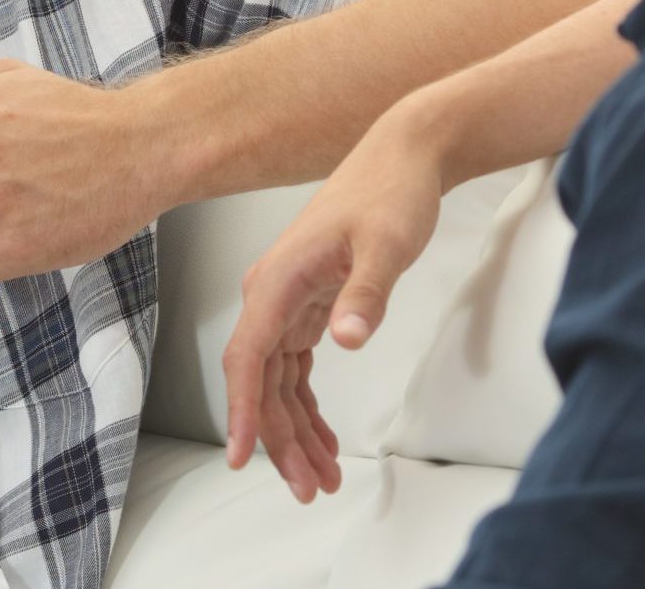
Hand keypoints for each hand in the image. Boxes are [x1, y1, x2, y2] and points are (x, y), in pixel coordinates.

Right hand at [222, 99, 448, 502]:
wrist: (404, 155)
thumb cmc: (391, 193)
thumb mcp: (386, 244)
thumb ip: (366, 293)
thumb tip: (346, 339)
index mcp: (276, 282)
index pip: (246, 360)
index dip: (241, 413)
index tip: (241, 459)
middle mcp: (271, 294)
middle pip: (261, 383)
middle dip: (280, 440)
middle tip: (308, 488)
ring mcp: (287, 301)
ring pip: (277, 382)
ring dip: (295, 430)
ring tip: (321, 478)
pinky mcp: (309, 305)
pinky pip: (296, 368)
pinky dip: (307, 405)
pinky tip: (325, 438)